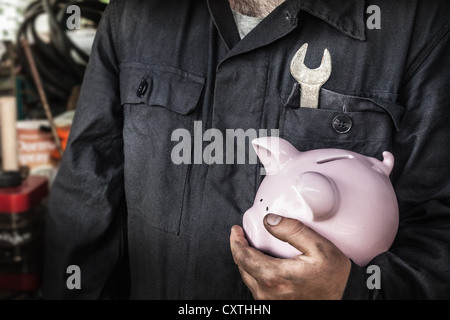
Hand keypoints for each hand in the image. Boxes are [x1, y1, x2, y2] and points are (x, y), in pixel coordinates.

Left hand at [230, 214, 350, 299]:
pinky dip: (257, 273)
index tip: (236, 230)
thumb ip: (292, 230)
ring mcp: (271, 302)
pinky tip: (267, 264)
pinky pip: (258, 287)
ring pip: (249, 278)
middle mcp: (269, 293)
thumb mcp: (319, 247)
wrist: (347, 299)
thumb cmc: (335, 278)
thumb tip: (270, 220)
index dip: (236, 241)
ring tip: (255, 248)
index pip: (242, 257)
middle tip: (244, 236)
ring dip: (248, 262)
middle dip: (240, 249)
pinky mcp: (276, 305)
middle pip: (242, 267)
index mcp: (275, 277)